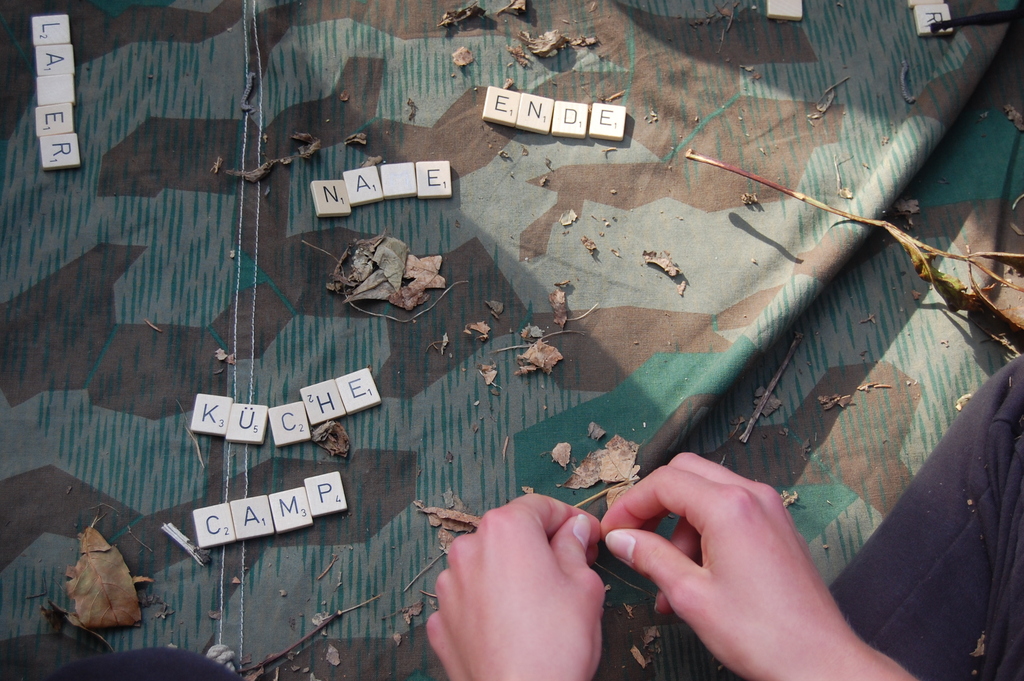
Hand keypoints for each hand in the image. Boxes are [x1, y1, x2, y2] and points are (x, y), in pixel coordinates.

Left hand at [427, 495, 605, 680]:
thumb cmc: (555, 645)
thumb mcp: (584, 586)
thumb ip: (576, 547)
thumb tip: (575, 530)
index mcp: (506, 530)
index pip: (540, 506)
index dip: (570, 519)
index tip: (586, 535)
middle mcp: (470, 549)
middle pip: (510, 534)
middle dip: (539, 546)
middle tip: (570, 569)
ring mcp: (450, 586)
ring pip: (487, 566)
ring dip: (510, 575)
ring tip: (539, 605)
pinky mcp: (441, 620)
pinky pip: (470, 600)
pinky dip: (489, 605)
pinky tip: (512, 627)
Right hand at [600, 453, 915, 680]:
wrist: (820, 662)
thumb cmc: (763, 635)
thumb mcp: (691, 596)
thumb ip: (651, 558)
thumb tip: (621, 539)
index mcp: (730, 507)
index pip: (664, 482)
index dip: (630, 504)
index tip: (612, 531)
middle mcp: (753, 497)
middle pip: (686, 474)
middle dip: (654, 504)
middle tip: (633, 537)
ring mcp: (769, 510)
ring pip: (707, 492)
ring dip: (679, 523)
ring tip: (667, 576)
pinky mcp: (778, 527)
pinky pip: (730, 512)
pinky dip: (704, 531)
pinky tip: (695, 576)